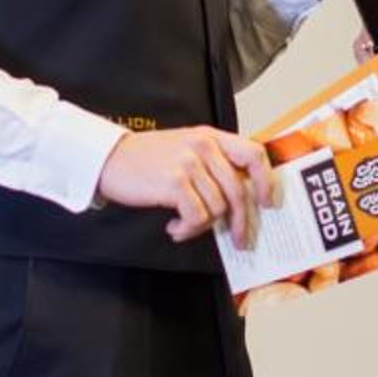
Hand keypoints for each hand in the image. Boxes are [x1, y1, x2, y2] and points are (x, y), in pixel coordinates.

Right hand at [98, 125, 271, 246]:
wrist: (110, 159)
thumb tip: (240, 199)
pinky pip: (196, 217)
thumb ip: (213, 165)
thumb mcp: (185, 150)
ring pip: (216, 208)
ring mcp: (189, 163)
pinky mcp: (174, 182)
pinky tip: (174, 227)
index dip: (265, 180)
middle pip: (238, 190)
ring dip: (202, 226)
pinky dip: (187, 229)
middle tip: (240, 240)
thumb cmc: (147, 159)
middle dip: (242, 222)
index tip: (267, 202)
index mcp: (211, 136)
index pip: (254, 153)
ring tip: (185, 226)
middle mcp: (203, 146)